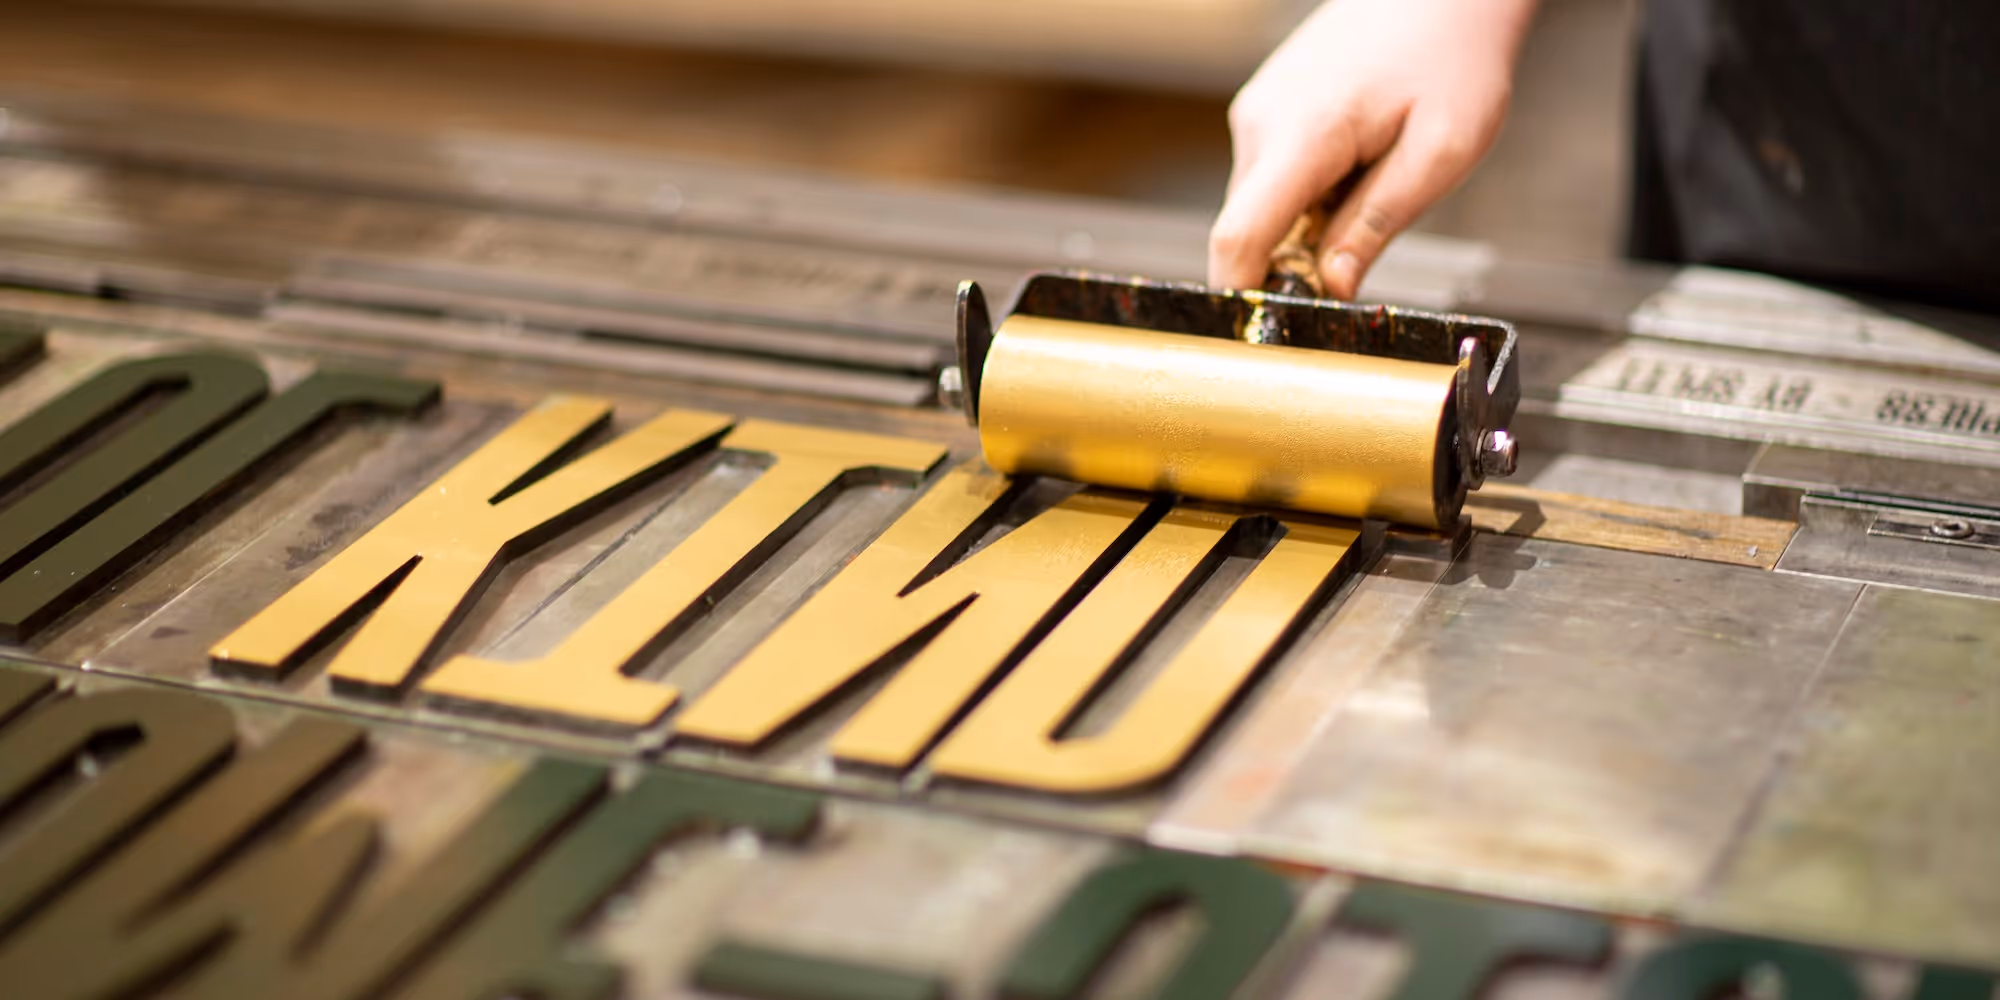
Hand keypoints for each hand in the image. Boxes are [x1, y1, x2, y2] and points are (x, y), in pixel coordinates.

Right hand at [1208, 0, 1538, 296]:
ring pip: (1263, 208)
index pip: (1239, 238)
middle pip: (1252, 231)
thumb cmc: (1453, 57)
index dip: (1243, 298)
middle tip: (1359, 259)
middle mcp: (1264, 122)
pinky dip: (1308, 195)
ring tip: (1372, 185)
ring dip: (1307, 225)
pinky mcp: (1265, 111)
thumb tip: (1330, 288)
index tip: (1262, 337)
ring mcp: (1258, 113)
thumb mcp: (1441, 153)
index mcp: (1305, 134)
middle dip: (1293, 264)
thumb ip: (1378, 224)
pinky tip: (1357, 164)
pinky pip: (1272, 180)